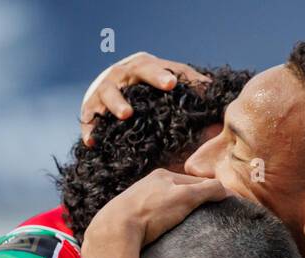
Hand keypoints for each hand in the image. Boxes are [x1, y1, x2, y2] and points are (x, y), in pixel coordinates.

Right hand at [80, 52, 210, 145]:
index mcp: (142, 66)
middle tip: (158, 90)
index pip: (153, 66)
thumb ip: (189, 85)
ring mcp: (104, 90)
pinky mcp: (90, 110)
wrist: (111, 90)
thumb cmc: (147, 87)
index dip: (161, 74)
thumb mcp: (167, 80)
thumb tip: (216, 95)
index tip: (172, 84)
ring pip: (107, 93)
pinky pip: (88, 120)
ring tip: (126, 115)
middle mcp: (122, 74)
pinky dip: (89, 130)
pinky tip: (92, 142)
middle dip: (135, 88)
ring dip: (116, 103)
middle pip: (129, 74)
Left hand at [83, 168, 227, 251]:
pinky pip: (150, 220)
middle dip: (191, 204)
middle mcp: (147, 185)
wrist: (114, 230)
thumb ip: (207, 190)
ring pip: (163, 207)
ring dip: (174, 216)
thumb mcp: (185, 197)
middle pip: (178, 193)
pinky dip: (160, 226)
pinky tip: (162, 236)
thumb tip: (226, 190)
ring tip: (184, 230)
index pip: (194, 182)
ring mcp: (136, 201)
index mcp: (161, 176)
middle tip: (204, 220)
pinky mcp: (128, 219)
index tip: (221, 205)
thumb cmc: (151, 212)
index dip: (209, 193)